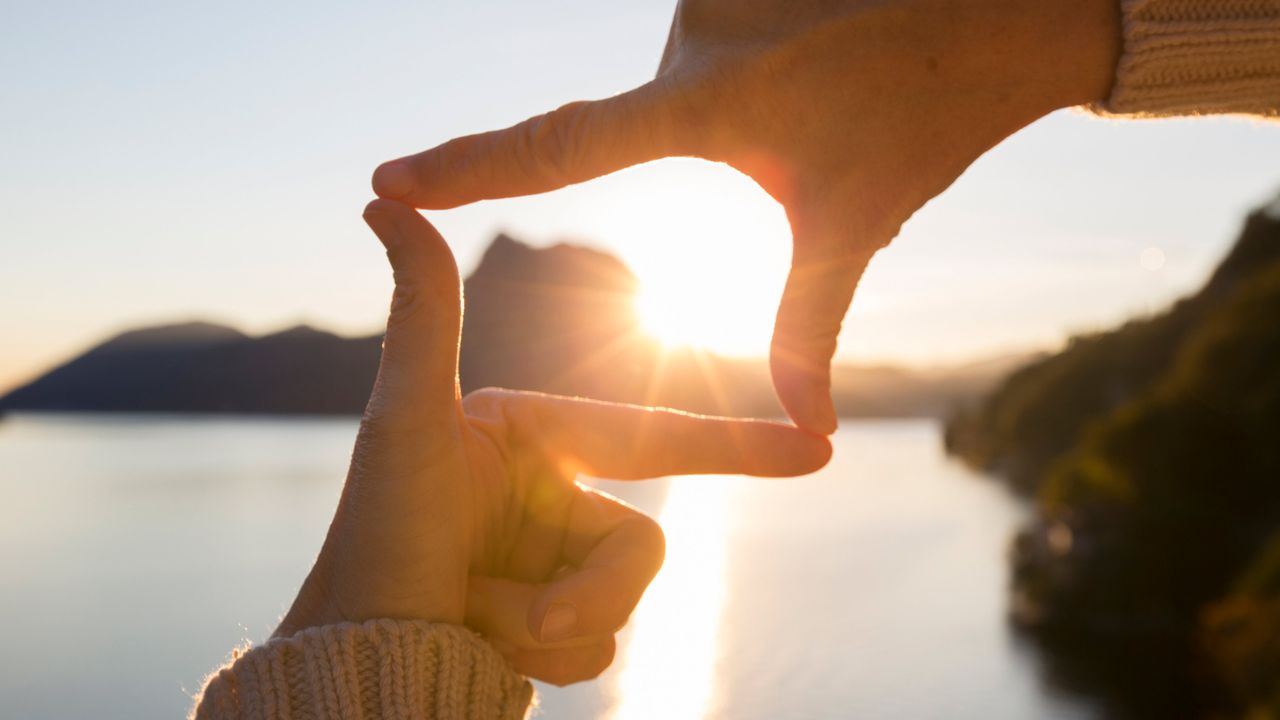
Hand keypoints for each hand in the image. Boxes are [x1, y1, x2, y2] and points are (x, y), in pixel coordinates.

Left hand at [275, 199, 830, 684]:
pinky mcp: (554, 623)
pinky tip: (486, 646)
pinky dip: (548, 659)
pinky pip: (599, 647)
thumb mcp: (409, 423)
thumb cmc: (375, 537)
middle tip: (518, 613)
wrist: (357, 659)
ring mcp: (554, 565)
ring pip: (623, 603)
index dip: (735, 443)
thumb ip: (422, 313)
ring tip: (477, 620)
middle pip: (640, 543)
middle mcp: (549, 498)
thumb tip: (381, 198)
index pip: (650, 437)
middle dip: (587, 590)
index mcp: (534, 440)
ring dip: (554, 626)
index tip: (818, 447)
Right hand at [370, 0, 1120, 433]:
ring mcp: (702, 5)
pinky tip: (825, 55)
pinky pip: (699, 45)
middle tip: (812, 127)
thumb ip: (808, 325)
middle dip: (722, 146)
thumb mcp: (853, 224)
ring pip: (679, 85)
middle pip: (645, 122)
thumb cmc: (922, 116)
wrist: (996, 15)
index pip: (559, 148)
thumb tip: (804, 431)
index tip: (385, 180)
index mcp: (702, 106)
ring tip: (832, 87)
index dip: (468, 169)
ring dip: (744, 104)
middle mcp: (686, 46)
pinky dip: (745, 68)